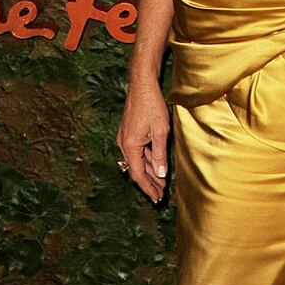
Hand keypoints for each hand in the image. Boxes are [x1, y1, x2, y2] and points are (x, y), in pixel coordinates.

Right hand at [116, 78, 170, 202]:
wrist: (142, 85)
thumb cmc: (152, 106)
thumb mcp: (160, 131)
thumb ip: (159, 154)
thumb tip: (160, 174)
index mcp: (130, 146)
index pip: (138, 175)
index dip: (148, 188)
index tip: (157, 198)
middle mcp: (124, 144)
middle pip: (137, 170)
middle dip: (150, 182)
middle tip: (161, 194)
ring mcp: (125, 139)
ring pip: (138, 161)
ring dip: (149, 171)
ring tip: (161, 183)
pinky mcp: (129, 133)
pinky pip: (138, 151)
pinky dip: (147, 160)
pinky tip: (156, 165)